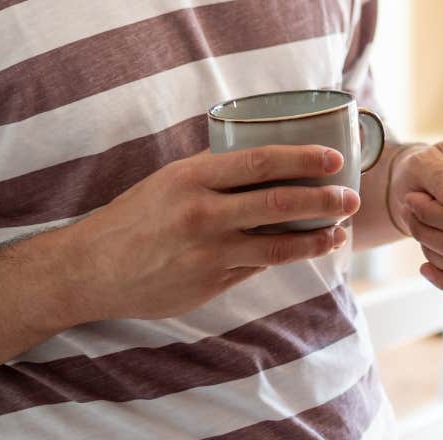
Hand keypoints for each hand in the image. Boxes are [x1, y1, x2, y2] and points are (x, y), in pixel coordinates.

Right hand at [59, 146, 360, 322]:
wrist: (91, 268)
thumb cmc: (136, 216)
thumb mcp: (171, 180)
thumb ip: (217, 173)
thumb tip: (271, 163)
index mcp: (192, 178)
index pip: (261, 162)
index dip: (303, 159)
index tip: (334, 158)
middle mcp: (203, 214)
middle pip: (279, 204)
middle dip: (324, 200)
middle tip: (350, 197)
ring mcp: (208, 254)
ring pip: (278, 245)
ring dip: (316, 238)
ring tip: (339, 231)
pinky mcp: (210, 284)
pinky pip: (257, 267)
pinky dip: (285, 257)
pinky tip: (305, 249)